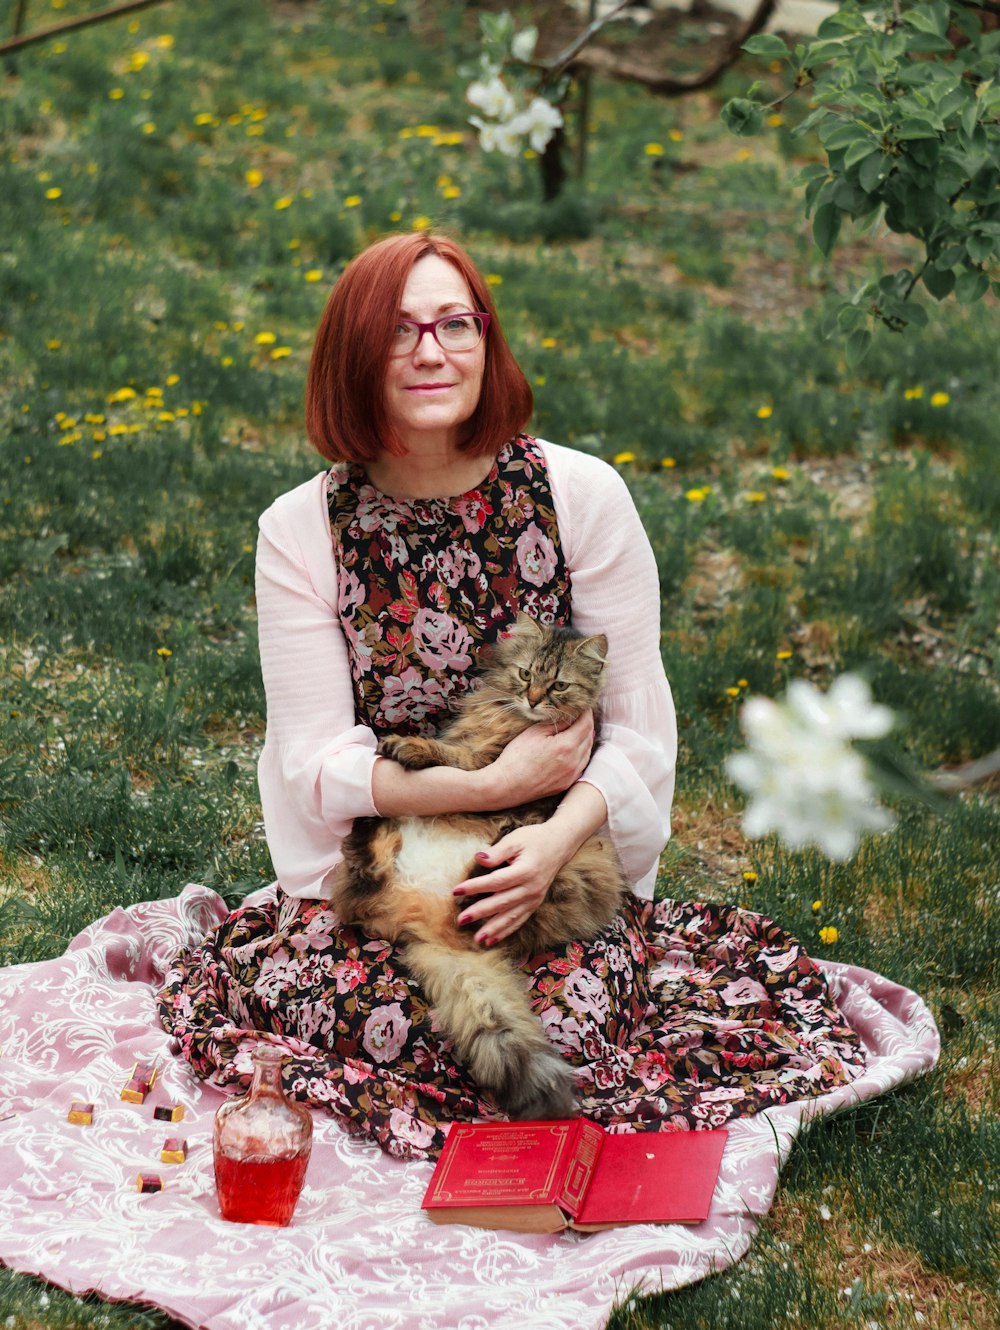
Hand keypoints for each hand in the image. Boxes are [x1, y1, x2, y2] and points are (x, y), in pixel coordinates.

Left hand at [452, 823, 567, 946]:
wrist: (559, 845)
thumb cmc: (534, 839)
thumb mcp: (515, 839)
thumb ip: (497, 851)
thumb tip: (478, 858)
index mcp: (525, 870)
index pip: (496, 882)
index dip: (476, 887)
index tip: (456, 891)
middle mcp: (531, 887)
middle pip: (502, 902)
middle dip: (481, 912)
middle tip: (461, 920)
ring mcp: (534, 898)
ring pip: (511, 916)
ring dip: (494, 929)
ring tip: (477, 939)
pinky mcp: (535, 903)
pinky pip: (519, 920)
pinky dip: (506, 931)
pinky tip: (492, 940)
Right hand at [485, 710, 593, 808]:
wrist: (506, 785)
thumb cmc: (517, 757)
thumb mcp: (535, 732)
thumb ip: (557, 723)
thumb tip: (571, 717)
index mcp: (566, 746)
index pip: (586, 724)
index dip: (586, 713)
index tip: (583, 706)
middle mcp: (574, 761)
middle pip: (589, 737)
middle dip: (587, 724)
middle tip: (580, 716)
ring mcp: (571, 775)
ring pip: (587, 752)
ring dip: (585, 739)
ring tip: (577, 730)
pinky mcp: (567, 784)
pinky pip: (581, 765)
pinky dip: (581, 754)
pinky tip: (572, 749)